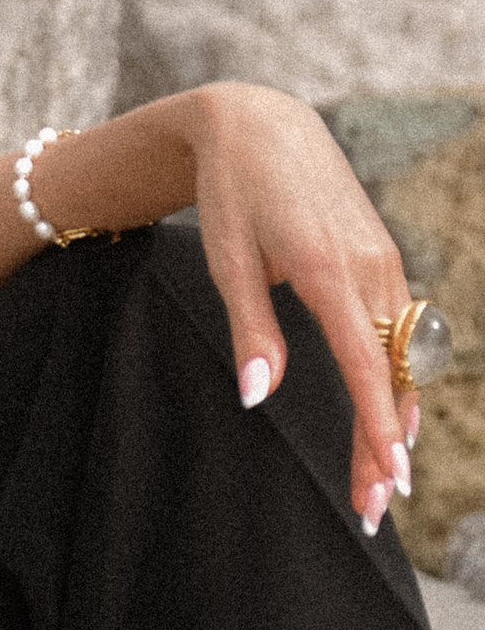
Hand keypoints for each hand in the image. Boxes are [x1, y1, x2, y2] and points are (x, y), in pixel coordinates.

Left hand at [180, 85, 412, 533]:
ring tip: (382, 476)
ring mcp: (384, 260)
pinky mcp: (383, 257)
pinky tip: (389, 415)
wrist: (260, 124)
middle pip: (391, 373)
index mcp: (328, 269)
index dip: (378, 426)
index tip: (388, 477)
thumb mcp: (227, 261)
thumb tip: (258, 397)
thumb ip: (250, 331)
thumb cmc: (233, 193)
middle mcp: (369, 267)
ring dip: (395, 416)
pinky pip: (400, 329)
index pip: (366, 365)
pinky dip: (396, 376)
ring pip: (402, 356)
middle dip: (387, 442)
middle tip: (376, 505)